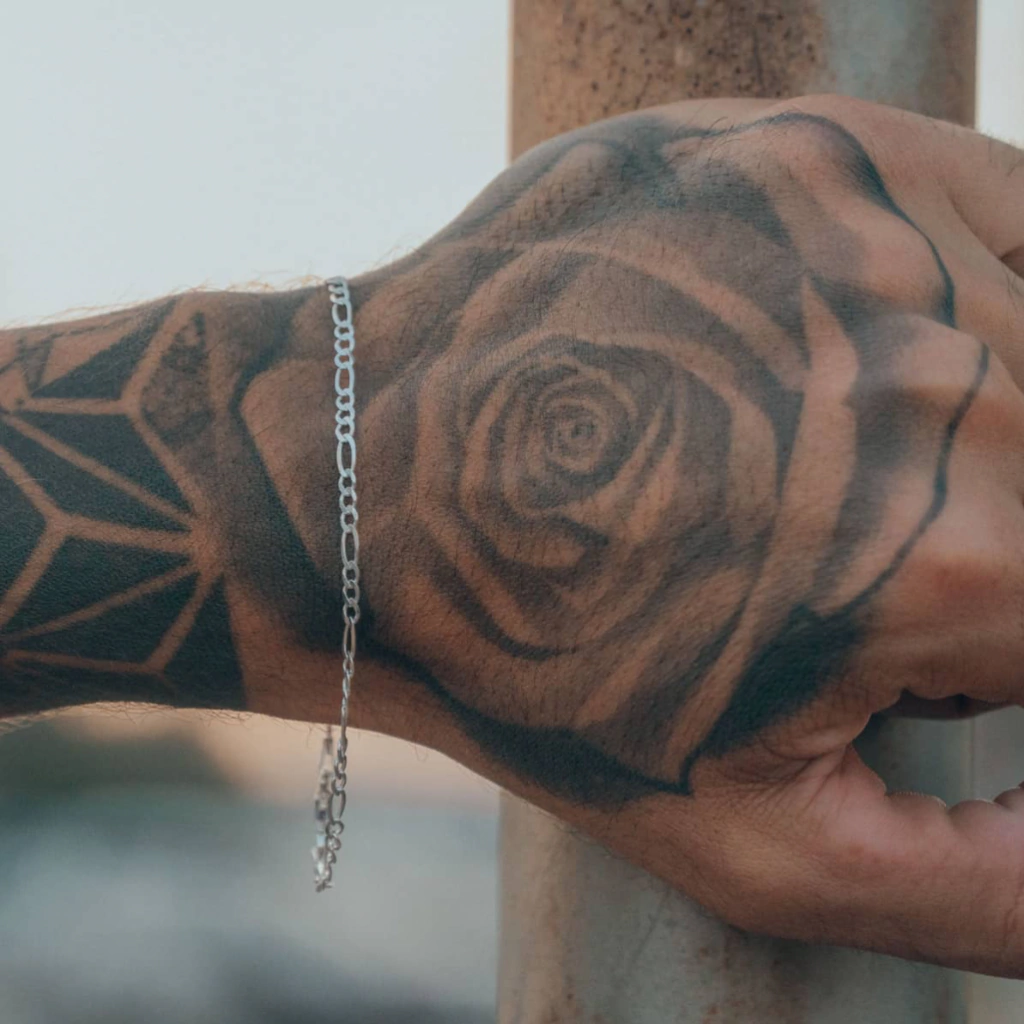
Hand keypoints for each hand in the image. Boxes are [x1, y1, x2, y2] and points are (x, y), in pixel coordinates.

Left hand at [345, 94, 1023, 974]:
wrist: (379, 483)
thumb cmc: (546, 669)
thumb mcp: (765, 848)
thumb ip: (997, 890)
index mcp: (960, 557)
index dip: (983, 654)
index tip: (910, 649)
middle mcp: (953, 379)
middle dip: (984, 550)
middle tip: (842, 563)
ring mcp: (889, 239)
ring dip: (968, 436)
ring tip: (811, 464)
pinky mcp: (832, 152)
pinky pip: (1001, 225)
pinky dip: (967, 306)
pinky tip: (845, 351)